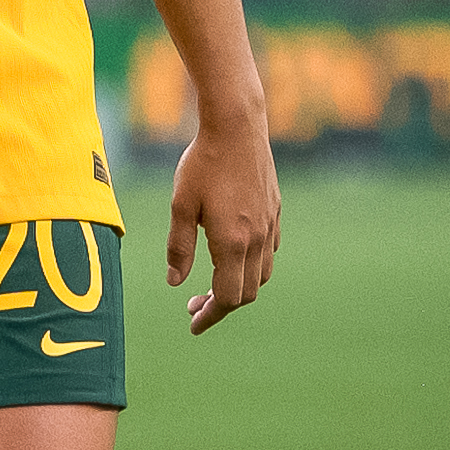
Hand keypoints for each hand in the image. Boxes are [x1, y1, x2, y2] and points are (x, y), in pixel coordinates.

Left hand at [166, 104, 279, 334]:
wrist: (237, 126)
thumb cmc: (203, 163)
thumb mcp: (180, 206)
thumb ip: (179, 248)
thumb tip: (175, 283)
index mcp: (232, 242)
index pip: (227, 297)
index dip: (210, 316)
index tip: (192, 323)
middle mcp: (257, 239)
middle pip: (247, 292)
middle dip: (221, 305)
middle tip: (194, 305)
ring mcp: (270, 225)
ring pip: (262, 274)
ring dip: (239, 286)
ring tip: (213, 283)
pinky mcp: (275, 211)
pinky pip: (269, 251)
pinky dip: (252, 265)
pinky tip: (234, 255)